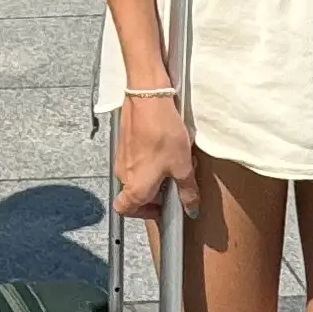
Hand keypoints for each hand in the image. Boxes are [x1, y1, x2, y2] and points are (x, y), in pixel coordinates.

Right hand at [111, 90, 195, 219]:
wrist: (148, 98)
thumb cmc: (162, 132)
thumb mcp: (183, 166)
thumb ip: (187, 191)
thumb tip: (191, 209)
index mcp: (135, 187)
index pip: (126, 210)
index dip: (143, 213)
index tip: (162, 208)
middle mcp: (123, 175)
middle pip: (132, 195)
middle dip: (152, 195)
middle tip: (172, 187)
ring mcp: (121, 158)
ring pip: (134, 177)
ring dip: (150, 177)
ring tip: (171, 166)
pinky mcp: (124, 143)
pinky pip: (134, 161)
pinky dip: (147, 162)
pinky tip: (164, 150)